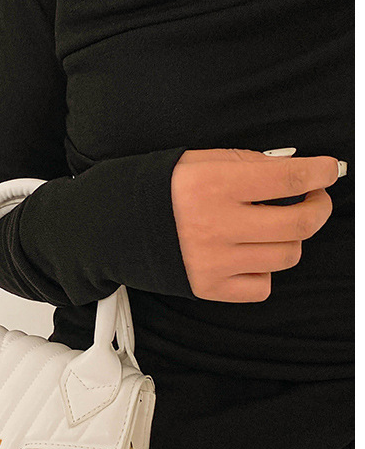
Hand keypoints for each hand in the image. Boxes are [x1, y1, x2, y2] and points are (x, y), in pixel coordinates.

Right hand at [171, 148, 341, 302]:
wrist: (119, 226)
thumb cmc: (162, 190)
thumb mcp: (202, 161)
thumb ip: (251, 164)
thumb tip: (297, 173)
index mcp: (215, 185)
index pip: (289, 179)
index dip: (322, 173)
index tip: (329, 171)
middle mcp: (217, 225)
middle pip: (299, 223)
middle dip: (319, 207)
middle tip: (313, 199)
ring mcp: (214, 261)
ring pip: (287, 256)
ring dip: (290, 239)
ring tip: (274, 228)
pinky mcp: (208, 287)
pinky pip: (262, 286)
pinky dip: (264, 271)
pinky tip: (250, 255)